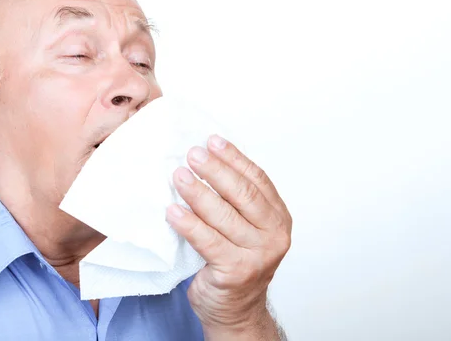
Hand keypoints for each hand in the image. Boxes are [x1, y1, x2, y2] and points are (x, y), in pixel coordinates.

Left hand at [166, 135, 291, 337]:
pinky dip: (188, 224)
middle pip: (243, 194)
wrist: (236, 310)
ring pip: (224, 215)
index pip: (257, 180)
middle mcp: (274, 235)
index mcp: (278, 218)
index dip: (234, 158)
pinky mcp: (236, 271)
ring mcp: (257, 254)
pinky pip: (207, 240)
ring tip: (178, 176)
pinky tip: (172, 211)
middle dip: (215, 170)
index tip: (213, 141)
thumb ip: (234, 202)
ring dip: (197, 192)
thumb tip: (204, 163)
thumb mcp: (245, 229)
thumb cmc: (236, 263)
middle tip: (192, 154)